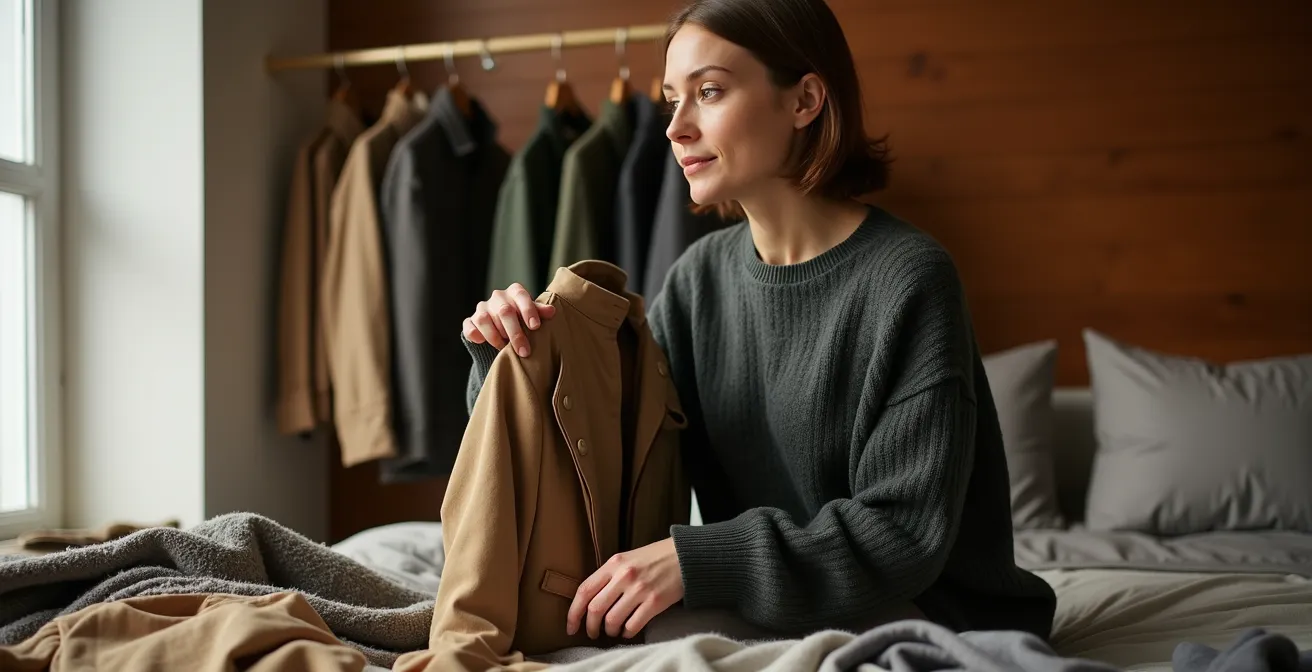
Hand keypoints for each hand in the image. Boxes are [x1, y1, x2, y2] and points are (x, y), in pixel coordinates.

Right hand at [462, 283, 555, 356]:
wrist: (504, 331)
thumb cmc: (523, 320)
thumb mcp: (533, 315)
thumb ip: (541, 312)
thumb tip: (552, 311)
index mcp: (514, 292)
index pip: (521, 296)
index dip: (528, 310)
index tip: (535, 326)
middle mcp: (498, 297)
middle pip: (504, 311)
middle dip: (515, 333)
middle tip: (524, 351)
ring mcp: (482, 309)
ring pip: (484, 319)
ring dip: (495, 336)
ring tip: (504, 349)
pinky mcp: (470, 321)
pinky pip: (469, 326)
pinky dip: (474, 334)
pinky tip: (481, 342)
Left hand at [567, 538, 683, 639]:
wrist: (685, 555)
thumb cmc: (654, 558)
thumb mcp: (627, 559)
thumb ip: (609, 576)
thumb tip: (589, 601)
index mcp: (614, 563)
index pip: (584, 590)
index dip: (573, 613)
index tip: (571, 626)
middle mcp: (624, 576)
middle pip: (595, 609)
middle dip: (591, 627)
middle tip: (593, 633)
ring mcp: (640, 589)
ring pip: (612, 620)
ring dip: (610, 631)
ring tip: (613, 631)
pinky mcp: (655, 602)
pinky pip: (633, 625)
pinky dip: (627, 632)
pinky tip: (628, 630)